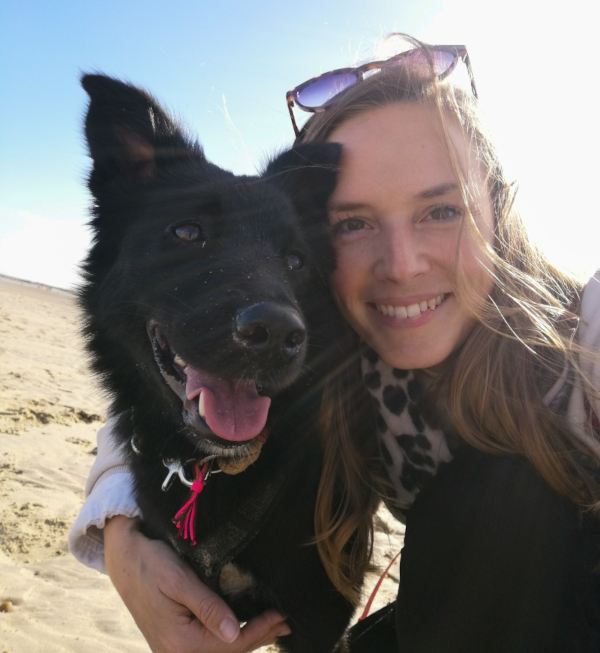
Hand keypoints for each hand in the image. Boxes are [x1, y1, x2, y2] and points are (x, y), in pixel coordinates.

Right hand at [104, 515, 290, 652]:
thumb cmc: (149, 563)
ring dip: (246, 640)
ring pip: (218, 651)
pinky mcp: (172, 640)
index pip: (230, 644)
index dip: (260, 630)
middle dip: (258, 638)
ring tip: (272, 627)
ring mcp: (173, 649)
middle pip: (227, 652)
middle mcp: (175, 652)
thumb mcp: (179, 580)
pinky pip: (207, 646)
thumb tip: (233, 633)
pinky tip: (242, 627)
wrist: (122, 557)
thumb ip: (207, 607)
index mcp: (179, 642)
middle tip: (286, 623)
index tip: (281, 615)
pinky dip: (229, 639)